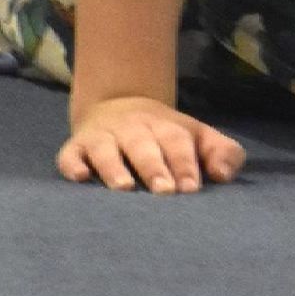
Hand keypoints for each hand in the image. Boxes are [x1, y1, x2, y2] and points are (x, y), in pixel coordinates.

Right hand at [57, 95, 246, 194]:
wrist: (118, 104)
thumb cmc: (164, 136)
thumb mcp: (196, 137)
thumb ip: (220, 152)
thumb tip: (223, 174)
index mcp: (166, 127)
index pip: (177, 142)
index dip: (185, 164)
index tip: (191, 188)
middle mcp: (133, 129)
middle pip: (144, 145)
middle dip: (155, 167)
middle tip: (165, 191)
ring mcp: (103, 137)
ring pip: (107, 150)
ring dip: (115, 168)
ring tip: (125, 188)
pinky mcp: (76, 147)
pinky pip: (71, 155)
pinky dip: (74, 165)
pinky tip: (80, 177)